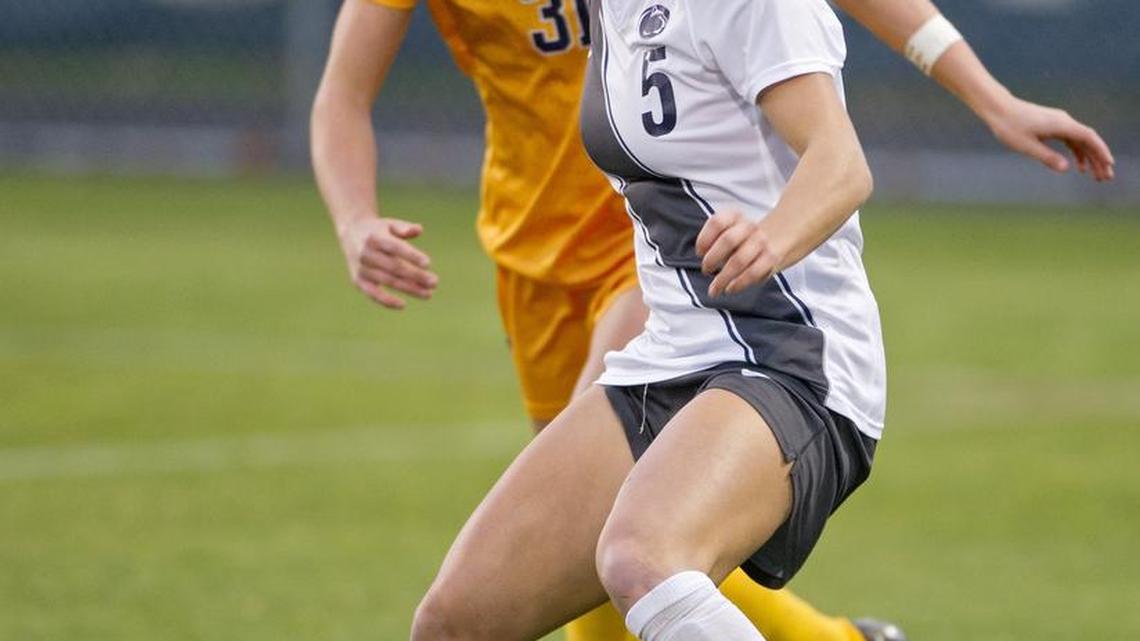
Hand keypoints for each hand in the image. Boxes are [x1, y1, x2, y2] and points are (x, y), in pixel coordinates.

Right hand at [337, 216, 437, 309]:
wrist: (351, 233)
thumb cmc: (379, 230)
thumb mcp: (390, 223)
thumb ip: (404, 227)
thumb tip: (418, 230)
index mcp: (375, 238)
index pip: (396, 248)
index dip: (411, 256)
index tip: (428, 264)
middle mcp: (366, 254)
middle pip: (395, 267)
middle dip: (416, 276)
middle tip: (434, 282)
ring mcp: (362, 268)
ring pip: (388, 281)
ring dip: (409, 289)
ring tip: (428, 294)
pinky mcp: (358, 281)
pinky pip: (372, 294)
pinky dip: (386, 301)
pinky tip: (402, 305)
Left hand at [695, 210, 786, 297]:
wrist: (779, 237)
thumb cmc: (743, 240)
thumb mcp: (729, 231)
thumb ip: (714, 241)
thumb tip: (703, 257)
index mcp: (735, 217)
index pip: (717, 223)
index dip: (704, 239)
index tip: (700, 252)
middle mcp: (748, 227)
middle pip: (727, 240)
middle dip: (712, 258)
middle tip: (706, 269)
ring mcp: (761, 242)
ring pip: (739, 260)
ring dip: (723, 277)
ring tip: (715, 288)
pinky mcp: (771, 258)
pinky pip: (753, 273)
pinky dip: (739, 283)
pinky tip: (730, 289)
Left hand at [984, 95, 1114, 181]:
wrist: (998, 108)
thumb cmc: (1009, 126)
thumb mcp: (1026, 146)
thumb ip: (1047, 157)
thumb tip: (1066, 168)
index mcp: (1061, 124)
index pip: (1088, 137)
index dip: (1100, 151)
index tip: (1109, 164)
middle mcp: (1064, 121)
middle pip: (1088, 140)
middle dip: (1098, 159)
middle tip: (1106, 178)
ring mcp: (1059, 122)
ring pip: (1080, 141)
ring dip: (1089, 158)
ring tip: (1095, 176)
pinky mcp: (1052, 125)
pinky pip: (1070, 139)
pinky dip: (1076, 152)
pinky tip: (1078, 166)